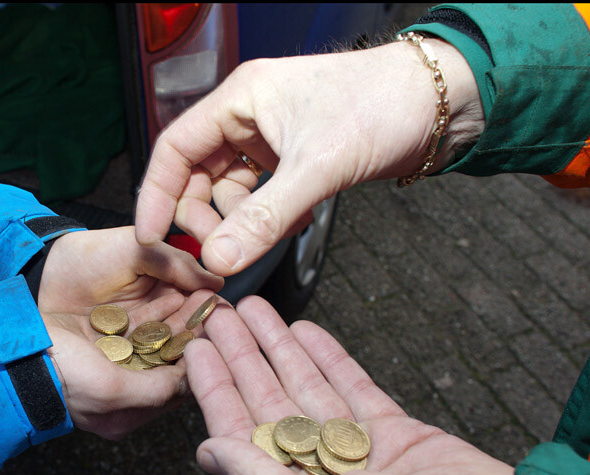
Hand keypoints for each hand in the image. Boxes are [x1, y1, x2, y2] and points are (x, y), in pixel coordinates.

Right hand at [37, 226, 223, 439]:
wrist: (10, 354)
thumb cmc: (59, 378)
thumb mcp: (113, 390)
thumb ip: (156, 390)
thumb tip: (191, 381)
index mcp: (128, 412)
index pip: (178, 385)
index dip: (201, 356)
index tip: (218, 328)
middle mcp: (123, 393)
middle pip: (169, 361)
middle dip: (190, 333)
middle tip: (211, 305)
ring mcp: (110, 367)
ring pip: (156, 342)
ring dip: (175, 318)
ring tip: (195, 293)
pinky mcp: (99, 345)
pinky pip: (136, 329)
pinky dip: (153, 312)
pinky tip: (168, 292)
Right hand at [135, 39, 483, 275]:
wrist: (438, 104)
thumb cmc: (380, 107)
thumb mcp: (316, 167)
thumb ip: (264, 218)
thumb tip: (217, 260)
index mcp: (241, 99)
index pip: (176, 147)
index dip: (157, 194)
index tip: (151, 236)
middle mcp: (249, 116)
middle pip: (198, 174)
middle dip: (202, 215)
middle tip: (217, 251)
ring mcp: (271, 139)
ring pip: (230, 190)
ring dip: (238, 221)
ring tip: (261, 239)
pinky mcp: (293, 159)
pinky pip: (262, 196)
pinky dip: (267, 217)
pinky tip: (290, 225)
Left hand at [186, 296, 512, 474]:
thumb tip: (208, 452)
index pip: (240, 435)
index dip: (216, 389)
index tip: (197, 350)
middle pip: (268, 403)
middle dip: (243, 357)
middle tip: (220, 316)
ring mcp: (358, 454)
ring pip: (307, 388)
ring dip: (278, 348)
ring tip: (255, 311)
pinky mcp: (396, 434)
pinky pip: (352, 387)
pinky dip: (329, 358)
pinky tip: (304, 332)